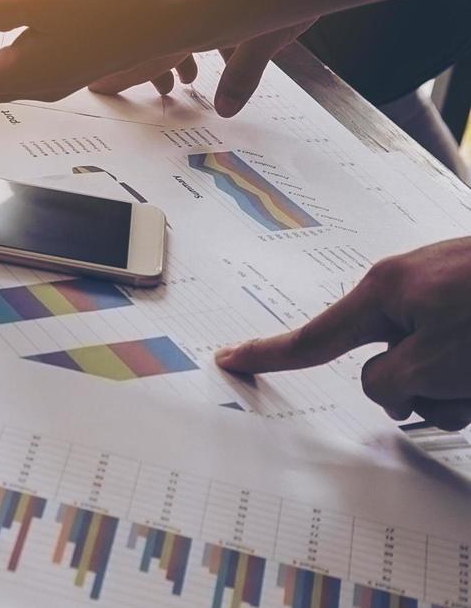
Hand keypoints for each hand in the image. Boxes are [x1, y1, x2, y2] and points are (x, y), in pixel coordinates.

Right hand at [217, 238, 470, 430]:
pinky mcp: (469, 298)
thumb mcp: (438, 364)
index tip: (232, 358)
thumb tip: (389, 391)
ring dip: (458, 387)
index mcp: (384, 292)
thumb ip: (391, 383)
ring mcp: (442, 290)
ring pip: (429, 365)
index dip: (268, 354)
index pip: (313, 338)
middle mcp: (407, 286)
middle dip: (423, 391)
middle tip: (460, 389)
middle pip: (386, 365)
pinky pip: (458, 352)